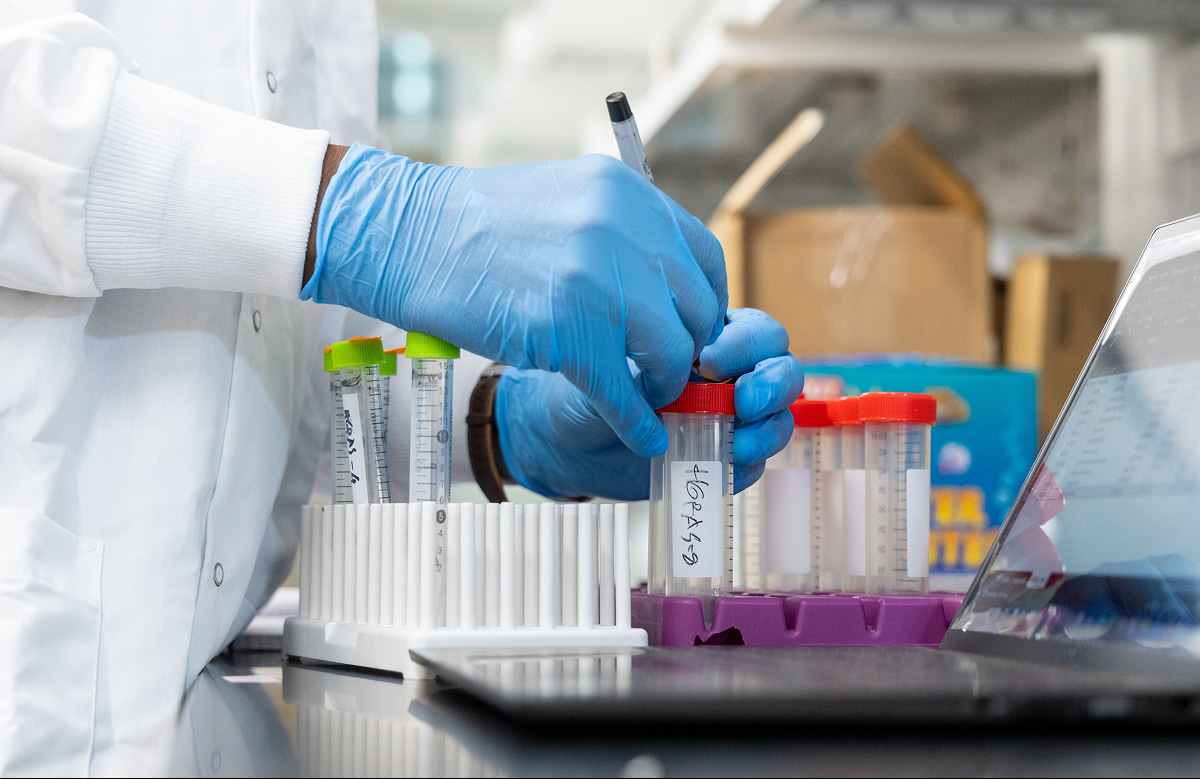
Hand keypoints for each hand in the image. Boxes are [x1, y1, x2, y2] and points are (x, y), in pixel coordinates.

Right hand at [304, 144, 726, 457]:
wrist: (405, 234)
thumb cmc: (475, 224)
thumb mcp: (566, 202)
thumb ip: (619, 234)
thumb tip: (660, 286)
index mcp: (627, 193)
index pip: (703, 259)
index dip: (704, 305)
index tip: (693, 333)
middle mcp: (623, 229)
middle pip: (696, 308)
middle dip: (690, 350)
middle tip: (672, 374)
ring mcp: (597, 280)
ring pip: (671, 351)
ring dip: (668, 386)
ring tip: (651, 400)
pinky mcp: (567, 330)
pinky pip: (624, 390)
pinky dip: (638, 421)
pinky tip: (643, 436)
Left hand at [495, 309, 802, 499]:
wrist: (573, 443)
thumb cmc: (591, 390)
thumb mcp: (611, 373)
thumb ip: (645, 374)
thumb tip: (678, 379)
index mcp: (711, 340)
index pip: (757, 333)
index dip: (744, 345)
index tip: (706, 361)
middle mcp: (731, 377)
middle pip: (782, 369)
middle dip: (772, 383)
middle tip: (743, 401)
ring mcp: (733, 421)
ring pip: (780, 416)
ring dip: (768, 427)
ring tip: (736, 439)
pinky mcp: (726, 461)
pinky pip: (758, 462)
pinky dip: (750, 461)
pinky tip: (725, 460)